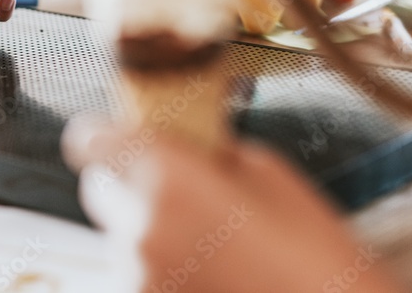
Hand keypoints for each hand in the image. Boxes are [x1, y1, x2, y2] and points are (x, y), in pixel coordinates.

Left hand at [62, 118, 406, 292]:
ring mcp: (140, 280)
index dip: (107, 133)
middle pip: (102, 187)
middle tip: (182, 191)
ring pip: (122, 236)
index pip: (91, 139)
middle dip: (133, 182)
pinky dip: (164, 269)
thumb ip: (211, 152)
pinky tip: (212, 275)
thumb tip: (183, 145)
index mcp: (170, 182)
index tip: (122, 135)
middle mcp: (141, 232)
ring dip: (152, 232)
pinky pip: (140, 274)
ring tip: (214, 248)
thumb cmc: (319, 264)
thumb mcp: (273, 178)